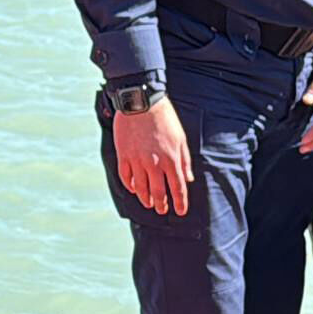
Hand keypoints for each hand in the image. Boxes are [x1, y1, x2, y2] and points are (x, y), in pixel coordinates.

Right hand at [113, 99, 191, 215]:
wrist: (142, 102)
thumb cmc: (164, 118)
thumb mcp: (181, 138)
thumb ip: (184, 160)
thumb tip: (188, 178)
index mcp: (171, 160)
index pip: (177, 188)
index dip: (180, 202)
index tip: (180, 211)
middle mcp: (154, 164)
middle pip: (158, 192)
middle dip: (162, 205)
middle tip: (162, 211)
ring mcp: (137, 161)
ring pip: (141, 188)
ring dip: (145, 199)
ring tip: (149, 204)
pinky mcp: (124, 155)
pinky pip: (126, 176)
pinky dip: (130, 185)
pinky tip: (133, 189)